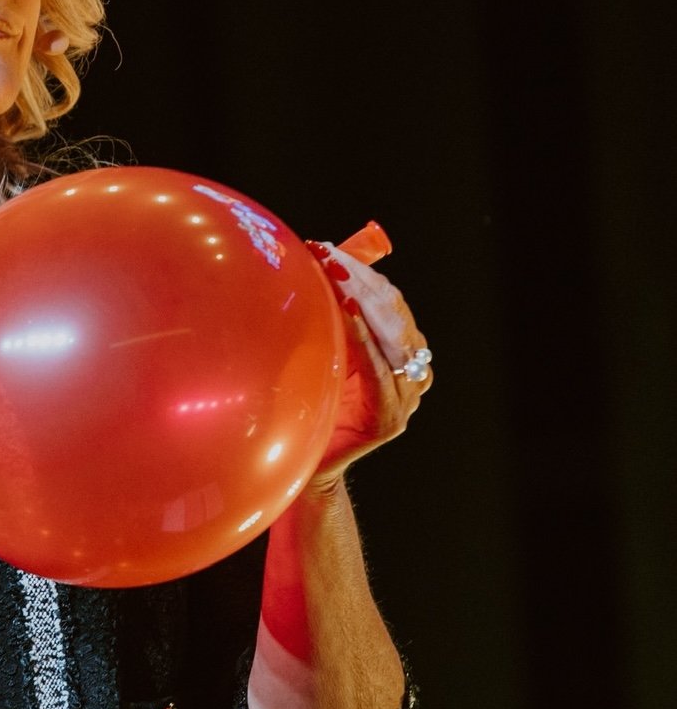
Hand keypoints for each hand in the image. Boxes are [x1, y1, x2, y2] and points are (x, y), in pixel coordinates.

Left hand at [303, 232, 432, 491]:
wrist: (296, 459)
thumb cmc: (307, 396)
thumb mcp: (322, 345)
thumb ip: (332, 310)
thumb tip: (322, 256)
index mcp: (400, 352)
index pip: (391, 302)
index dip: (364, 273)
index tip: (328, 249)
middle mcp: (411, 374)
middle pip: (396, 315)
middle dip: (362, 282)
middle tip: (329, 258)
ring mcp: (405, 399)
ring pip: (397, 340)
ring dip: (365, 304)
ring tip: (337, 278)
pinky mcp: (389, 420)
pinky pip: (382, 374)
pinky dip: (366, 342)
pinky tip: (347, 317)